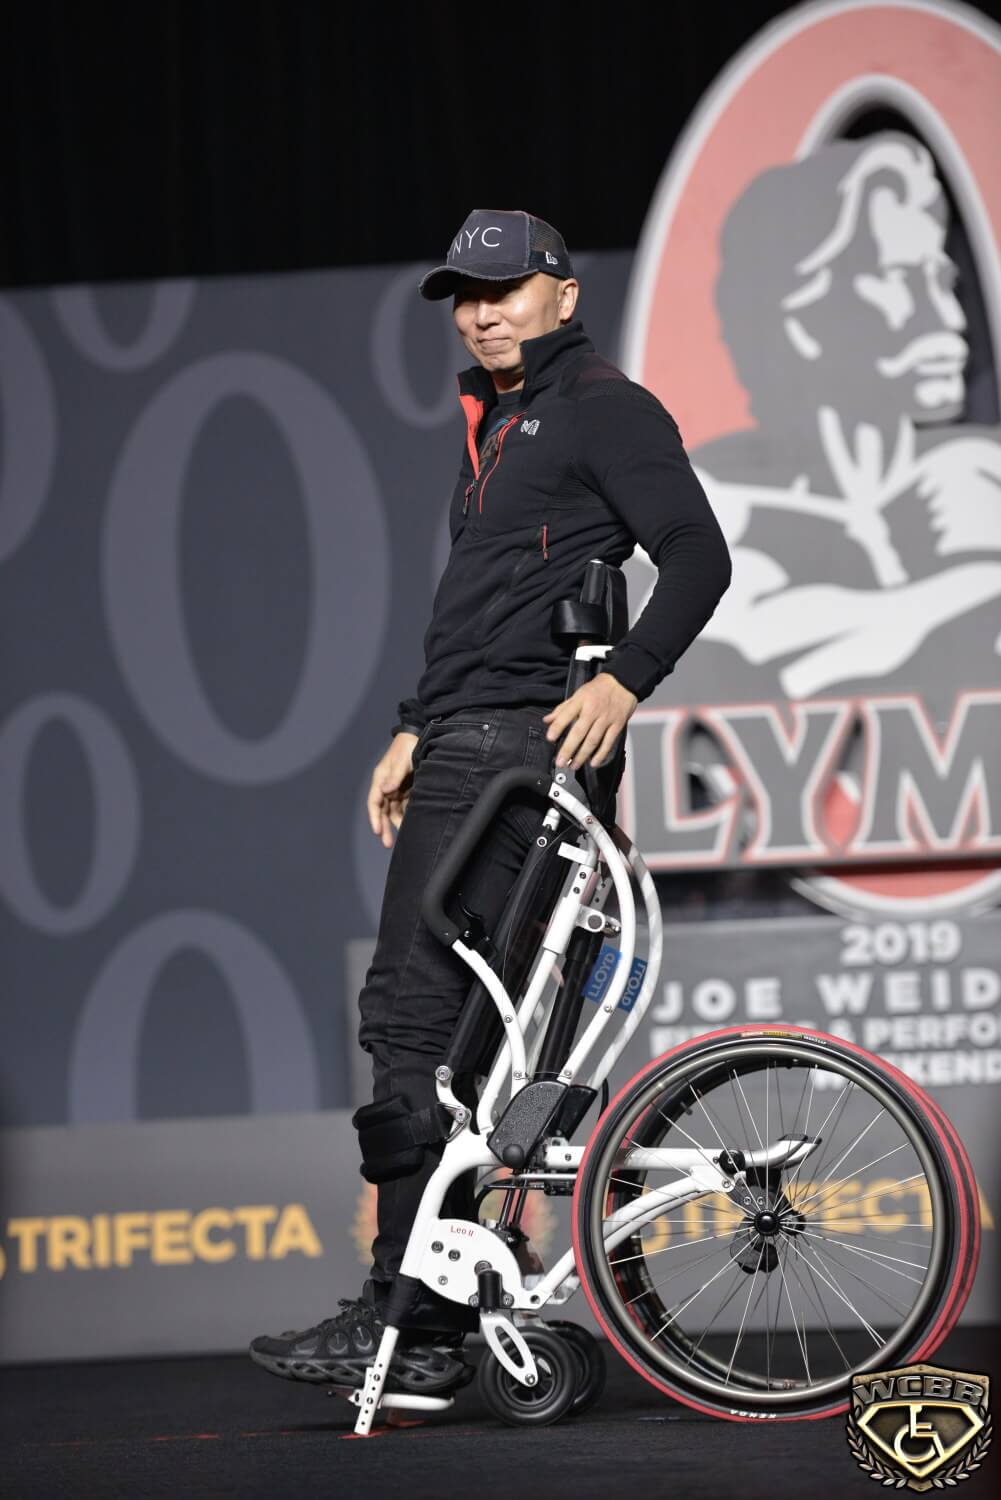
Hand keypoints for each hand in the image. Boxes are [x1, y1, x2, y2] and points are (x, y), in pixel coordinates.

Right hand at [367, 733, 418, 848]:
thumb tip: (385, 790)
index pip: (374, 802)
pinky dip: (405, 816)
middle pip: (382, 810)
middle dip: (383, 827)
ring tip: (400, 840)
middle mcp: (386, 785)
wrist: (419, 736)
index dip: (375, 817)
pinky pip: (404, 806)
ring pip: (393, 811)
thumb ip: (395, 776)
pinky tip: (410, 826)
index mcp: (381, 778)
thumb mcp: (402, 761)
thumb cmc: (408, 746)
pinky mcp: (406, 789)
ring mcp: (396, 788)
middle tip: (387, 844)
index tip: (378, 831)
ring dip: (395, 824)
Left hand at [543, 672, 637, 768]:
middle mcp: (593, 710)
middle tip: (560, 761)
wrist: (623, 683)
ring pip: (593, 740)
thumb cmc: (599, 689)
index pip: (566, 714)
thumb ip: (562, 709)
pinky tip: (593, 763)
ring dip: (582, 755)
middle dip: (568, 748)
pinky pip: (608, 742)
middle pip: (579, 732)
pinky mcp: (617, 725)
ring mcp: (606, 719)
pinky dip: (601, 754)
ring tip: (573, 765)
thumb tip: (547, 720)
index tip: (550, 738)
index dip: (557, 727)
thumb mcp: (578, 694)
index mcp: (581, 701)